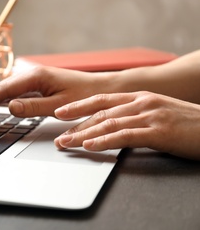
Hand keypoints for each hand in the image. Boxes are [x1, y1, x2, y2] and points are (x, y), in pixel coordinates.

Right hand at [0, 66, 105, 126]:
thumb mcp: (60, 105)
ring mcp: (33, 79)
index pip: (3, 92)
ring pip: (4, 91)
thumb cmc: (86, 96)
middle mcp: (31, 75)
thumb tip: (9, 107)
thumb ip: (34, 107)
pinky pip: (13, 92)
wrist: (103, 88)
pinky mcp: (37, 85)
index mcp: (35, 77)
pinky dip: (0, 101)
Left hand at [54, 91, 199, 159]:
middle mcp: (142, 103)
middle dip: (76, 125)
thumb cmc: (189, 123)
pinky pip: (125, 136)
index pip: (102, 100)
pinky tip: (90, 147)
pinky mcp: (159, 131)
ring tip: (66, 143)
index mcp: (140, 97)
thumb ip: (136, 114)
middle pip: (101, 113)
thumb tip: (114, 123)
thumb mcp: (158, 112)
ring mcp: (150, 115)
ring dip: (83, 135)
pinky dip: (105, 141)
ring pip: (108, 124)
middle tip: (59, 136)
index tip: (61, 112)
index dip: (79, 106)